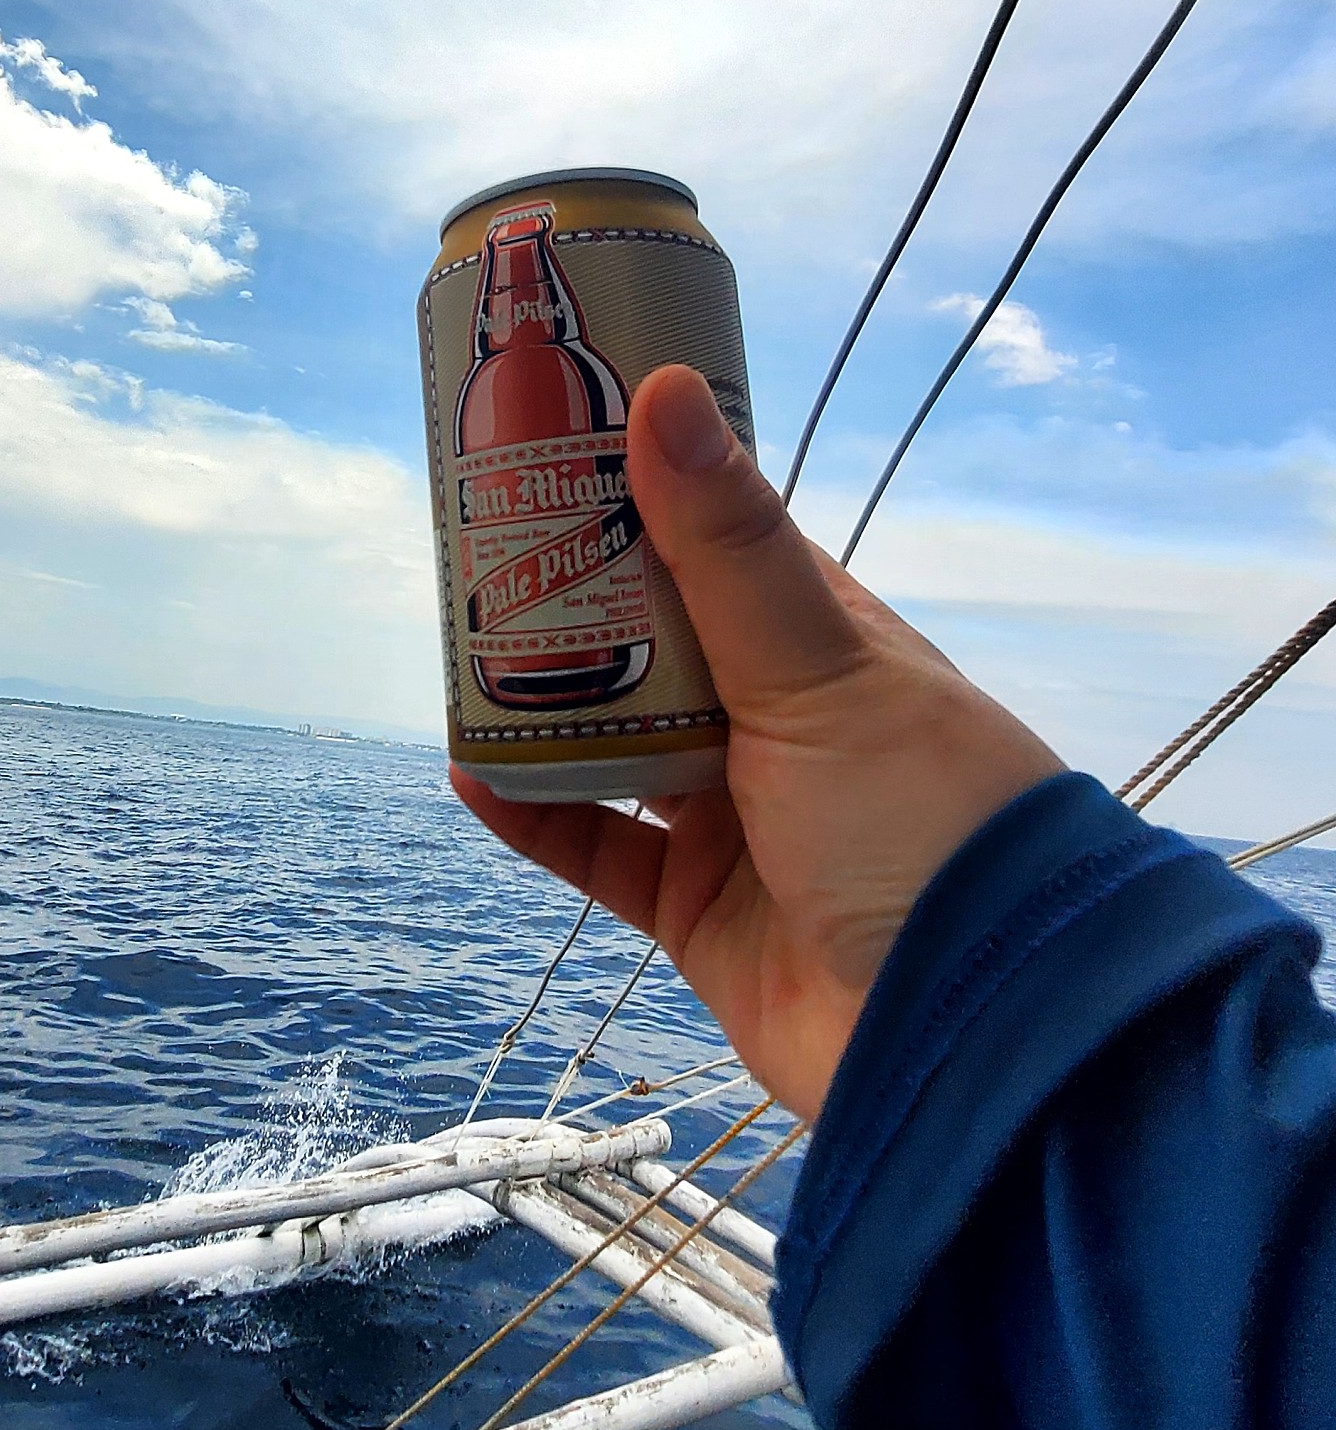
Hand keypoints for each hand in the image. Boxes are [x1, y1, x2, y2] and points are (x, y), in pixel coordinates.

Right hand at [452, 365, 1062, 1121]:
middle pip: (661, 646)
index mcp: (835, 648)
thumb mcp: (820, 671)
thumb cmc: (922, 825)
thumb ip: (729, 546)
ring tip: (459, 652)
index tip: (554, 450)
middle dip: (577, 604)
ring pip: (623, 748)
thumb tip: (662, 391)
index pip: (728, 549)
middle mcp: (789, 728)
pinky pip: (602, 854)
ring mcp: (745, 824)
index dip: (647, 499)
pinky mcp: (703, 918)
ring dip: (550, 708)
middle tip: (476, 548)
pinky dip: (539, 815)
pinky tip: (472, 772)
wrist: (971, 1038)